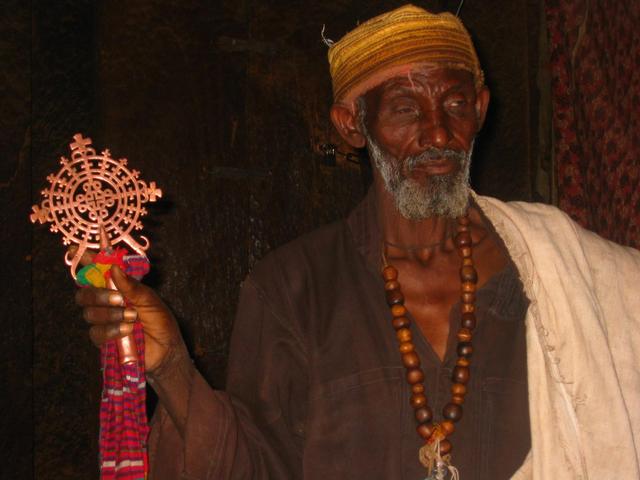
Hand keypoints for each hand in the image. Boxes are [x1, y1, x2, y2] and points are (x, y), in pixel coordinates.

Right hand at [74, 253, 183, 372]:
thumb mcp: (150, 300)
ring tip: (132, 318)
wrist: (166, 349)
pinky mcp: (103, 340)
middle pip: (84, 294)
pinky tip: (126, 330)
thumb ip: (132, 287)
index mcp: (118, 289)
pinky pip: (96, 333)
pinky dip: (111, 330)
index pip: (97, 273)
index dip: (87, 262)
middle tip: (119, 300)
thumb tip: (113, 268)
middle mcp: (107, 303)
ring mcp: (103, 322)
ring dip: (110, 314)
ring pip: (89, 314)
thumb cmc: (160, 321)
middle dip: (98, 295)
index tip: (80, 253)